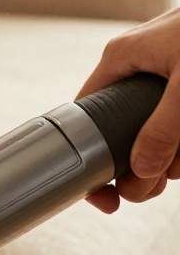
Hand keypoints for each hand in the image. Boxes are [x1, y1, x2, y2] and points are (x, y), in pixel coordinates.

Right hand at [79, 7, 179, 212]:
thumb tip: (141, 171)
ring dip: (170, 156)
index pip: (83, 118)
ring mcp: (158, 74)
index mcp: (120, 59)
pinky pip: (170, 121)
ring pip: (149, 132)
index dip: (90, 161)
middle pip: (119, 134)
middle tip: (158, 182)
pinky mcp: (179, 80)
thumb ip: (163, 129)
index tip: (103, 194)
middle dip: (140, 164)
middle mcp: (133, 67)